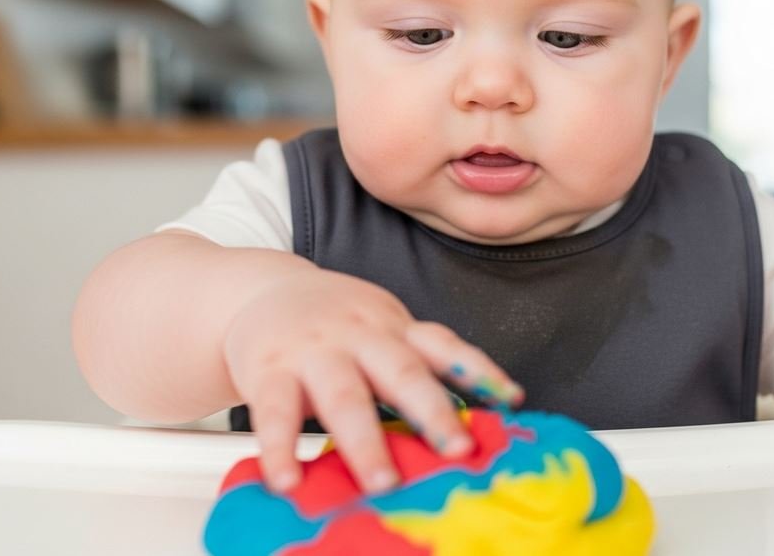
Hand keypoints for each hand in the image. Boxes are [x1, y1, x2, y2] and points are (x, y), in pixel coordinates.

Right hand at [222, 268, 521, 494]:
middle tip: (458, 450)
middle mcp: (358, 336)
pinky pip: (273, 412)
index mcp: (392, 328)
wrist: (261, 291)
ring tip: (383, 483)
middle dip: (433, 413)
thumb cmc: (334, 323)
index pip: (442, 346)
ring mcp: (313, 351)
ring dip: (365, 442)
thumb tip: (467, 421)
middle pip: (401, 373)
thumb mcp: (380, 330)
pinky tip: (288, 481)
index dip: (478, 370)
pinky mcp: (268, 371)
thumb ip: (415, 366)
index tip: (511, 399)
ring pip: (343, 397)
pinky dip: (280, 449)